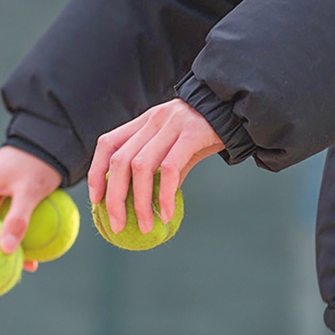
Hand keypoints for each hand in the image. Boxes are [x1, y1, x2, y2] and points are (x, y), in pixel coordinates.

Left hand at [87, 98, 223, 234]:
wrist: (239, 109)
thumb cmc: (205, 133)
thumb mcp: (176, 146)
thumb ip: (158, 167)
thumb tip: (143, 203)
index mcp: (143, 121)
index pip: (108, 144)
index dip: (96, 171)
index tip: (96, 200)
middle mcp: (153, 120)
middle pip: (120, 160)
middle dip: (114, 196)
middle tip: (117, 224)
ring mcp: (171, 124)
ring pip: (141, 167)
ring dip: (139, 201)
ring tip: (144, 225)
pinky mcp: (192, 133)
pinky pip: (170, 168)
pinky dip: (164, 194)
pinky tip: (166, 214)